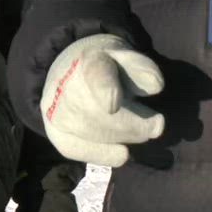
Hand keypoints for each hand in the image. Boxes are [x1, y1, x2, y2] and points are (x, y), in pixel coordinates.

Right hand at [39, 34, 165, 166]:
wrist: (70, 73)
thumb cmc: (107, 66)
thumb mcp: (126, 57)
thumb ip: (141, 68)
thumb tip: (156, 86)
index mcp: (88, 59)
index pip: (95, 74)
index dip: (103, 89)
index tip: (113, 104)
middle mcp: (63, 86)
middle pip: (99, 112)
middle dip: (134, 124)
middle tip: (156, 124)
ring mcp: (55, 111)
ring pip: (92, 133)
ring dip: (124, 136)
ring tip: (143, 131)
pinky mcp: (55, 132)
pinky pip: (79, 149)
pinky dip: (104, 154)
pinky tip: (123, 152)